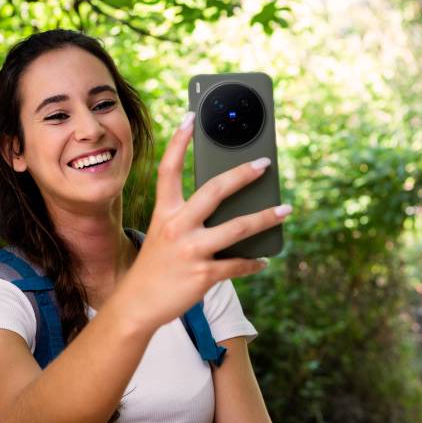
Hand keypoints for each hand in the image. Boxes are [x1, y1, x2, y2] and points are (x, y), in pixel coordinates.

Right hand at [115, 111, 290, 330]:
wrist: (137, 305)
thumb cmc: (155, 266)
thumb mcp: (163, 235)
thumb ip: (187, 218)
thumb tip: (228, 207)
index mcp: (164, 212)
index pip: (169, 169)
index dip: (179, 141)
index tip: (191, 117)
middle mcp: (176, 227)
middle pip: (214, 191)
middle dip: (243, 174)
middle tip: (264, 164)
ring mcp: (191, 250)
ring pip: (238, 228)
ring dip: (266, 217)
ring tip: (285, 210)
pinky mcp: (203, 275)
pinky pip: (237, 264)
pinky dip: (253, 262)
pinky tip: (263, 259)